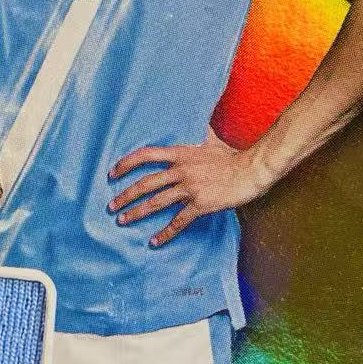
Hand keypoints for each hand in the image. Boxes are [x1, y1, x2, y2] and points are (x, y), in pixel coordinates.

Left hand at [108, 131, 270, 246]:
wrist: (251, 170)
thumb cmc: (232, 156)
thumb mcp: (211, 140)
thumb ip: (198, 133)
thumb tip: (196, 121)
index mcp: (180, 154)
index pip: (146, 155)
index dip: (126, 164)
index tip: (112, 173)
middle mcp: (180, 170)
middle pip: (145, 183)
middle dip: (125, 196)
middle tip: (111, 206)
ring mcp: (190, 188)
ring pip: (156, 203)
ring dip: (137, 213)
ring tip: (122, 221)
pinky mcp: (200, 205)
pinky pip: (178, 221)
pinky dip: (165, 233)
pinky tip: (154, 242)